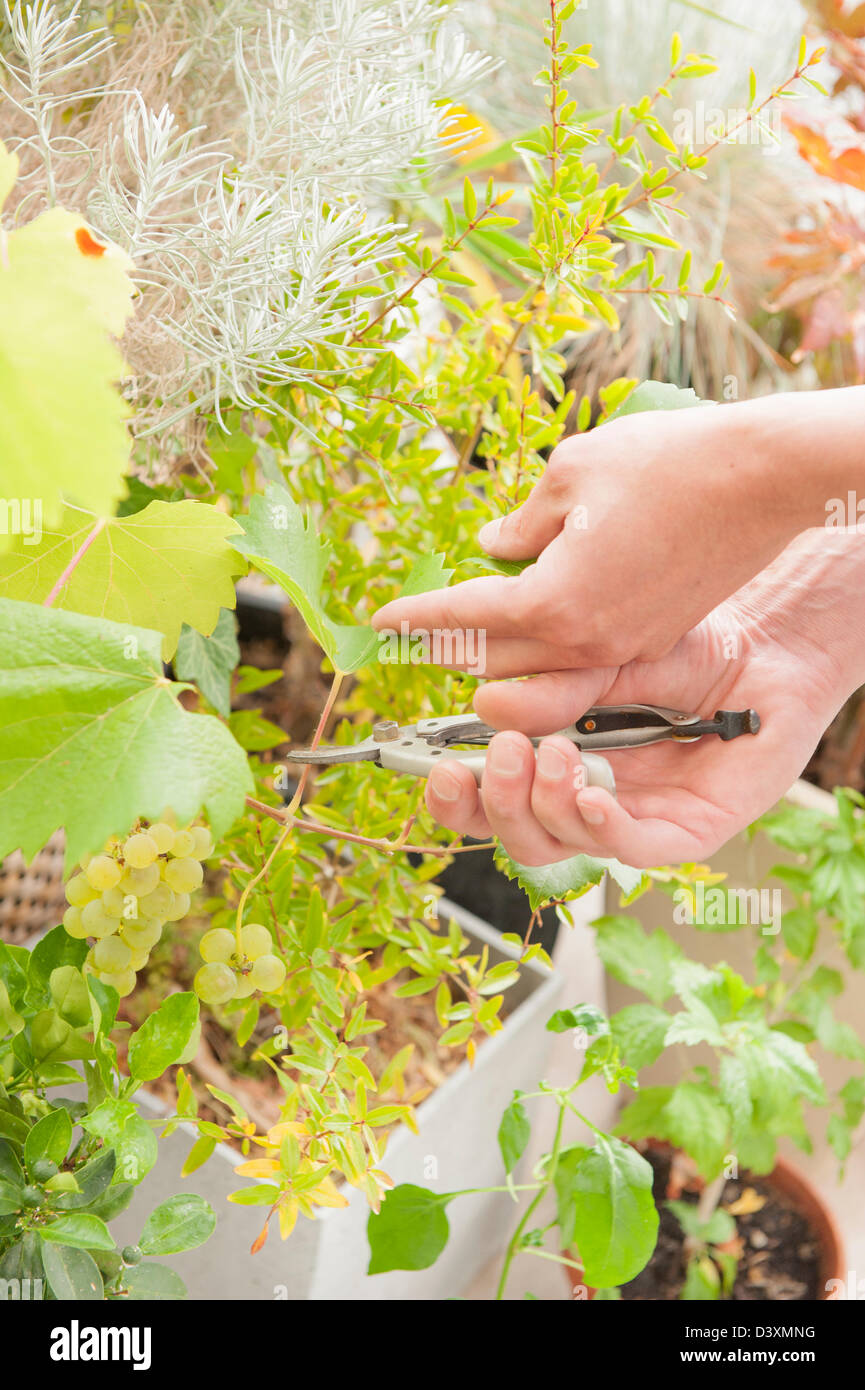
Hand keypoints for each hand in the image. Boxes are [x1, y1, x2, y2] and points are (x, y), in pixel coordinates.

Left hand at [373, 395, 837, 672]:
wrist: (764, 477)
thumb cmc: (665, 463)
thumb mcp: (571, 474)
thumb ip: (522, 522)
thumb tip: (496, 547)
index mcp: (554, 601)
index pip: (464, 619)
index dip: (415, 620)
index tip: (379, 624)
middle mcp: (587, 640)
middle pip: (495, 659)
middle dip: (444, 650)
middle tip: (405, 642)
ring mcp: (625, 646)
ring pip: (542, 667)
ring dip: (498, 657)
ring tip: (461, 642)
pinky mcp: (655, 638)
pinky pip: (586, 656)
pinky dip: (550, 646)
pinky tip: (536, 623)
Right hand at [422, 538, 864, 867]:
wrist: (768, 648)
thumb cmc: (686, 650)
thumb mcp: (602, 656)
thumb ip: (550, 684)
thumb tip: (485, 704)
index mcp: (553, 762)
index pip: (486, 799)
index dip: (453, 795)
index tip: (435, 764)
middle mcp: (585, 800)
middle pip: (513, 835)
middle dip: (492, 803)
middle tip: (501, 752)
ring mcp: (632, 821)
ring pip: (558, 846)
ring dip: (541, 805)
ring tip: (552, 752)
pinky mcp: (684, 834)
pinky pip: (627, 847)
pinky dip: (597, 824)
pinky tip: (586, 790)